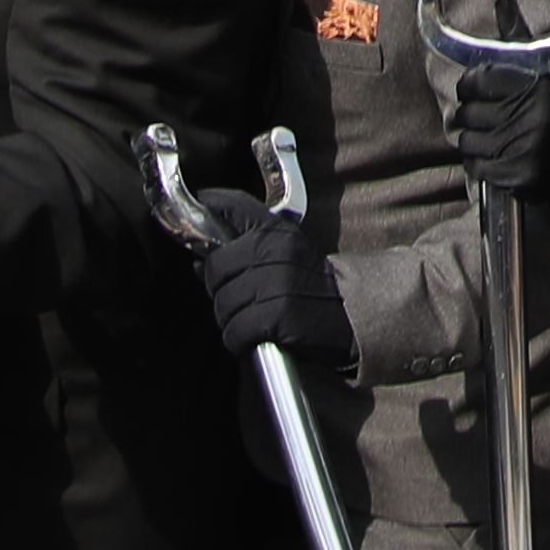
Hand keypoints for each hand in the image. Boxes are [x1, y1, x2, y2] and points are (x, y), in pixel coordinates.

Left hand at [194, 205, 354, 368]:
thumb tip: (196, 262)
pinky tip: (257, 336)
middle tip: (241, 299)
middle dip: (220, 290)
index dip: (211, 209)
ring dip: (231, 319)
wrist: (353, 313)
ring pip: (222, 305)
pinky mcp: (277, 316)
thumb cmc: (311, 285)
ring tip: (253, 319)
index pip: (232, 209)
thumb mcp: (284, 253)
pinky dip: (240, 340)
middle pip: (214, 270)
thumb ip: (242, 251)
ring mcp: (275, 284)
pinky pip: (235, 332)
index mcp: (276, 233)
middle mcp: (273, 253)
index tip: (200, 230)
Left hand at [450, 62, 549, 202]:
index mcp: (536, 88)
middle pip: (468, 112)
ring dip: (473, 143)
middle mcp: (533, 115)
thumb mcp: (532, 91)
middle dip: (470, 118)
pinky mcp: (518, 174)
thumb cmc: (540, 120)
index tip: (472, 95)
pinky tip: (494, 160)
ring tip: (492, 143)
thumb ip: (500, 81)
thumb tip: (462, 88)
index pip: (478, 81)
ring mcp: (526, 147)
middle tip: (486, 123)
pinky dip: (478, 163)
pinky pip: (475, 165)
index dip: (468, 89)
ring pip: (467, 141)